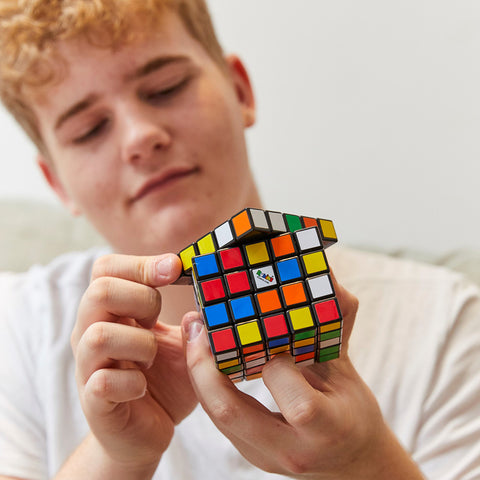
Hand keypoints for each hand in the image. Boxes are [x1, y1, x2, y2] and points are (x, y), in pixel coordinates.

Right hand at [71, 254, 197, 472]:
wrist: (147, 432)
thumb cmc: (164, 381)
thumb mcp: (182, 344)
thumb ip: (191, 320)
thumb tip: (207, 290)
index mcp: (111, 313)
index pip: (106, 269)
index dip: (140, 264)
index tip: (174, 270)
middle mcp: (91, 333)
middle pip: (99, 291)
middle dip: (142, 299)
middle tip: (159, 320)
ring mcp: (88, 368)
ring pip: (99, 336)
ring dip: (139, 343)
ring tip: (152, 358)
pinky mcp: (94, 402)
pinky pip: (103, 382)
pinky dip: (133, 382)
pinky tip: (143, 387)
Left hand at [182, 274, 423, 478]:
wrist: (350, 465)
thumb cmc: (354, 415)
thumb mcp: (350, 371)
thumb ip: (337, 326)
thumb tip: (330, 279)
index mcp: (326, 429)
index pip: (297, 402)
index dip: (277, 363)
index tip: (269, 331)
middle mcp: (290, 449)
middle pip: (231, 411)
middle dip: (204, 364)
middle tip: (198, 324)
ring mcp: (263, 455)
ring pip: (215, 414)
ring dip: (198, 370)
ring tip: (195, 331)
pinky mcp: (248, 451)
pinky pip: (218, 415)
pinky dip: (207, 382)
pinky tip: (205, 353)